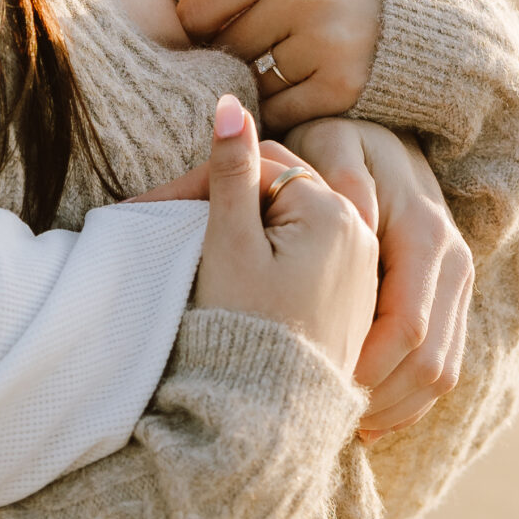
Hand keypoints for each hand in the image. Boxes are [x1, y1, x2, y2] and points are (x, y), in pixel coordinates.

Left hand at [170, 0, 381, 133]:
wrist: (426, 21)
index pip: (197, 9)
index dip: (197, 29)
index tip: (217, 32)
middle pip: (223, 49)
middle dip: (225, 59)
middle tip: (244, 60)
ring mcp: (324, 43)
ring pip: (250, 84)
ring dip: (254, 87)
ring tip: (276, 74)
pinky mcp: (342, 88)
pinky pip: (280, 112)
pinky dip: (280, 111)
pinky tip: (296, 96)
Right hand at [183, 96, 377, 380]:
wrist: (268, 413)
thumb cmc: (243, 326)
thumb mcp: (229, 242)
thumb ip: (231, 169)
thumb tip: (231, 104)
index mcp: (333, 214)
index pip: (260, 170)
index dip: (203, 185)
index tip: (157, 210)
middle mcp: (361, 237)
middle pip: (282, 194)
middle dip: (228, 205)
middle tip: (173, 227)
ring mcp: (361, 271)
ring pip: (296, 225)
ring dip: (252, 231)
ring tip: (207, 260)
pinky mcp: (353, 301)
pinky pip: (312, 259)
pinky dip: (276, 259)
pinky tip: (245, 283)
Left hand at [283, 118, 471, 438]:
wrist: (376, 132)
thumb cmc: (336, 140)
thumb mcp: (329, 145)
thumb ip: (337, 177)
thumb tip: (358, 218)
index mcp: (425, 235)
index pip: (407, 325)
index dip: (366, 366)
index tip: (319, 386)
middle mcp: (453, 262)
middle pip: (431, 361)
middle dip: (381, 400)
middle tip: (327, 419)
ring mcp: (458, 283)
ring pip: (442, 371)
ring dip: (396, 407)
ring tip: (343, 424)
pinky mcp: (450, 297)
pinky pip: (441, 363)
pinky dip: (407, 396)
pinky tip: (365, 413)